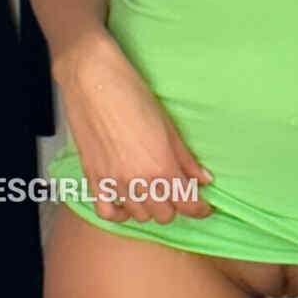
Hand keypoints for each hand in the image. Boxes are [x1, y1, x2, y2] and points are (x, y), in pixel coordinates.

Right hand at [57, 35, 215, 224]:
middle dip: (175, 206)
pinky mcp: (94, 178)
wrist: (93, 81)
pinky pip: (108, 212)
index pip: (187, 204)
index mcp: (161, 166)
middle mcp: (138, 180)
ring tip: (154, 191)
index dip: (199, 209)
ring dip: (150, 208)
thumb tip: (203, 179)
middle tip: (177, 190)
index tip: (204, 207)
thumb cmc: (132, 95)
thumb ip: (186, 158)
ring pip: (139, 216)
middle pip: (164, 215)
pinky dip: (120, 212)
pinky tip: (128, 201)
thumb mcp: (168, 126)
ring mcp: (114, 182)